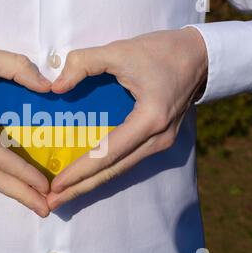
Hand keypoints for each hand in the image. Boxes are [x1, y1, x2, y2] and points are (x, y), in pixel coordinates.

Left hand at [47, 27, 207, 209]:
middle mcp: (157, 139)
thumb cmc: (161, 51)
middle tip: (52, 202)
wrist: (199, 55)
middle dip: (81, 188)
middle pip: (113, 171)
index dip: (80, 171)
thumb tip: (56, 88)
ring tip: (64, 194)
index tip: (55, 185)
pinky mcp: (158, 140)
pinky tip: (87, 176)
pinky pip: (127, 160)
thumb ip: (84, 63)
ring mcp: (161, 143)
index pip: (108, 153)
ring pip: (120, 169)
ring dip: (91, 183)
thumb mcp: (120, 50)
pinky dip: (105, 169)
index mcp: (150, 120)